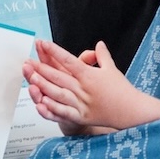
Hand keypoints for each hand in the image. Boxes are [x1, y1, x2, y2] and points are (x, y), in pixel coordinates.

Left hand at [23, 39, 159, 130]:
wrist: (132, 111)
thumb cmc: (122, 90)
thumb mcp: (112, 69)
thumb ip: (102, 56)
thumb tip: (99, 44)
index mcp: (89, 74)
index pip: (68, 60)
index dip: (54, 51)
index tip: (42, 43)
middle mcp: (84, 88)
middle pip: (59, 76)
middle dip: (41, 68)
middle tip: (28, 61)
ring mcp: (82, 102)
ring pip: (58, 93)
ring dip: (43, 86)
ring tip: (31, 78)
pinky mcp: (82, 116)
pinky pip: (64, 112)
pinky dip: (53, 108)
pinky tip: (41, 103)